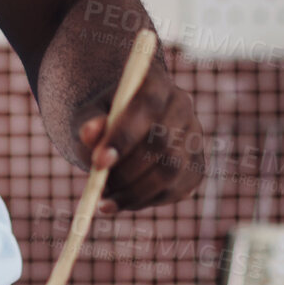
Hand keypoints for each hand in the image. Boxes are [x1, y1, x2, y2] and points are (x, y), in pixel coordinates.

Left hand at [74, 60, 205, 212]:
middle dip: (128, 170)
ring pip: (171, 171)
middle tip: (99, 186)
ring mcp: (193, 138)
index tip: (98, 161)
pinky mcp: (195, 168)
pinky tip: (121, 201)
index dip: (124, 135)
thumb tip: (89, 133)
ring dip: (135, 191)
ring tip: (105, 200)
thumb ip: (88, 122)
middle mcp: (182, 107)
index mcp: (155, 83)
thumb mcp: (88, 115)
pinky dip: (145, 201)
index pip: (147, 106)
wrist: (123, 128)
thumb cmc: (102, 118)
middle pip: (162, 142)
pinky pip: (175, 191)